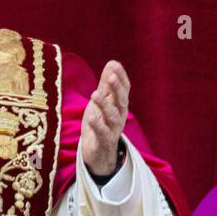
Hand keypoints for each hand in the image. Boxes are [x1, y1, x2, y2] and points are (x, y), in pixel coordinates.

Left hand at [80, 60, 128, 176]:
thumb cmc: (100, 123)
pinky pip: (103, 133)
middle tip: (110, 77)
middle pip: (121, 101)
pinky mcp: (104, 142)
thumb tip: (112, 62)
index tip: (115, 64)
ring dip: (105, 105)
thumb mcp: (102, 101)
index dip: (121, 77)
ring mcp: (113, 130)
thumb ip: (106, 84)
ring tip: (95, 94)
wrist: (97, 153)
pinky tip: (92, 117)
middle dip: (117, 89)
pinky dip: (98, 125)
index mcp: (119, 105)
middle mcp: (120, 116)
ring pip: (112, 117)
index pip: (124, 89)